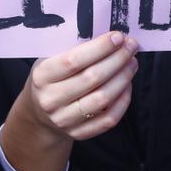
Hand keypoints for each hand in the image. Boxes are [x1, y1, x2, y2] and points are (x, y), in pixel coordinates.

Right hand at [0, 31, 137, 170]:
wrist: (38, 114)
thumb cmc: (50, 79)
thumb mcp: (49, 60)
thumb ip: (73, 50)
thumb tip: (109, 38)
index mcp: (42, 76)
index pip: (73, 61)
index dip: (99, 48)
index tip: (118, 37)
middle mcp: (51, 99)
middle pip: (92, 78)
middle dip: (117, 60)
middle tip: (131, 47)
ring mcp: (64, 119)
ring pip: (102, 99)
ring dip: (123, 78)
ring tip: (131, 63)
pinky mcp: (78, 133)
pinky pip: (108, 119)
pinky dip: (123, 101)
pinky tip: (127, 85)